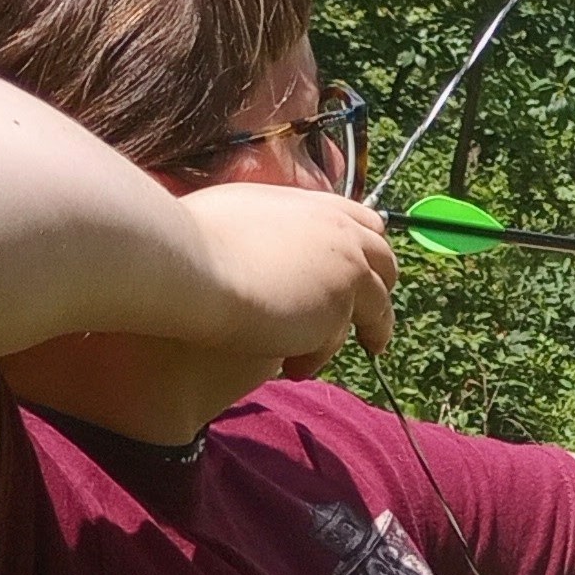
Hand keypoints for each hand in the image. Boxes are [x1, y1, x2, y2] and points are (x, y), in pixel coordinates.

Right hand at [179, 182, 397, 377]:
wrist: (191, 265)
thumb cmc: (192, 238)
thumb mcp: (238, 212)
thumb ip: (266, 221)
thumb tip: (256, 225)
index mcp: (317, 205)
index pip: (363, 221)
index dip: (366, 245)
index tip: (361, 265)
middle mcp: (340, 233)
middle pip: (384, 259)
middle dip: (382, 286)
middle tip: (373, 310)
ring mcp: (345, 271)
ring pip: (377, 306)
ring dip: (372, 328)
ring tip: (367, 346)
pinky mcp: (337, 311)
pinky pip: (338, 341)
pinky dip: (317, 356)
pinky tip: (294, 369)